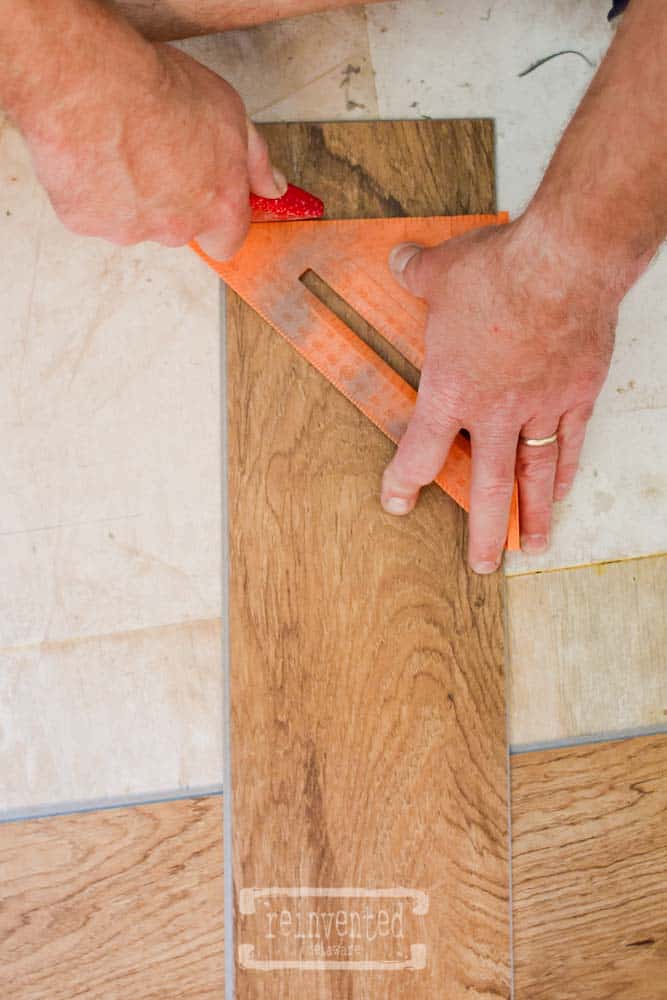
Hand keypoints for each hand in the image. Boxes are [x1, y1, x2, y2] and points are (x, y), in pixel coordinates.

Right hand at [20, 38, 284, 257]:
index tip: (208, 194)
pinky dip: (90, 187)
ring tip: (119, 142)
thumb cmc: (163, 92)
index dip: (217, 221)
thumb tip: (275, 189)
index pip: (227, 242)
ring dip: (128, 191)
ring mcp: (128, 229)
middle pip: (177, 228)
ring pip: (131, 219)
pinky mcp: (85, 222)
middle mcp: (177, 228)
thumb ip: (256, 161)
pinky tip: (90, 149)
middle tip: (157, 150)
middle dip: (169, 199)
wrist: (93, 86)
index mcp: (219, 207)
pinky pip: (90, 210)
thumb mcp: (232, 113)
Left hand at [381, 211, 619, 572]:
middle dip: (484, 531)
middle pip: (487, 486)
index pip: (420, 451)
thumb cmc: (500, 270)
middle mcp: (495, 411)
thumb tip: (400, 261)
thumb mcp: (441, 272)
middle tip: (484, 564)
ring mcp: (540, 406)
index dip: (404, 482)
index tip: (397, 502)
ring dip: (532, 515)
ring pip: (534, 474)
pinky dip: (566, 469)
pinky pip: (571, 441)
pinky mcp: (578, 392)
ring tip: (533, 547)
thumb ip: (416, 274)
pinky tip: (562, 491)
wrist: (564, 261)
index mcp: (451, 390)